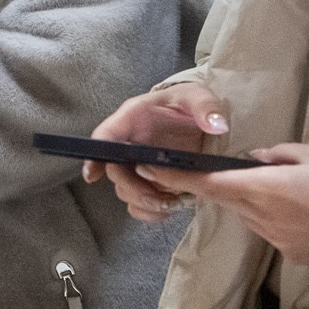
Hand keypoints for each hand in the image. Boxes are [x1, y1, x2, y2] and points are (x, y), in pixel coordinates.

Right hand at [85, 83, 231, 220]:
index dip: (95, 156)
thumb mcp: (198, 96)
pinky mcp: (150, 181)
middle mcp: (129, 143)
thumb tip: (216, 125)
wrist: (198, 117)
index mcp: (132, 118)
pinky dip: (148, 212)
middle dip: (134, 189)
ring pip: (125, 190)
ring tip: (170, 204)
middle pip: (116, 171)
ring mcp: (137, 164)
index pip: (105, 136)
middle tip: (159, 199)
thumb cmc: (189, 102)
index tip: (92, 175)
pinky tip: (167, 210)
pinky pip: (137, 202)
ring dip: (144, 202)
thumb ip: (206, 107)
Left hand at [139, 142, 308, 265]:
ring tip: (297, 192)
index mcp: (262, 187)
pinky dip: (280, 220)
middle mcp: (260, 216)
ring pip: (251, 215)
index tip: (147, 168)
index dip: (174, 177)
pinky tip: (308, 214)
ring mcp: (274, 238)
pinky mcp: (290, 254)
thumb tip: (256, 158)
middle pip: (228, 198)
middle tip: (246, 173)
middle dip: (228, 185)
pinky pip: (273, 231)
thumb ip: (280, 154)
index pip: (206, 183)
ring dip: (258, 202)